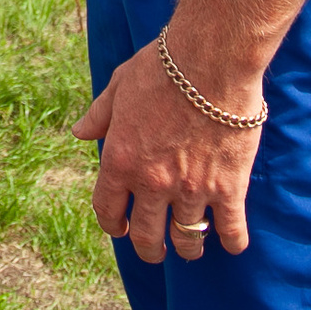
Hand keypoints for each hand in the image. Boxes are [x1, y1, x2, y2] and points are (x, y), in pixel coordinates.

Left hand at [75, 36, 264, 262]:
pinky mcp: (228, 187)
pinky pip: (230, 229)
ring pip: (188, 238)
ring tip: (191, 247)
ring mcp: (190, 189)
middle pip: (147, 236)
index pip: (107, 210)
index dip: (113, 225)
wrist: (211, 60)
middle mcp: (152, 182)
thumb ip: (99, 115)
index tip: (120, 229)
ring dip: (188, 247)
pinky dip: (231, 241)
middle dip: (150, 249)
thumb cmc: (163, 67)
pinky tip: (231, 242)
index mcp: (120, 160)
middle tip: (156, 249)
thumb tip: (79, 133)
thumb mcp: (119, 85)